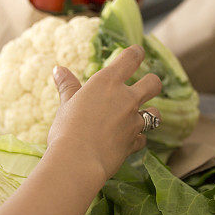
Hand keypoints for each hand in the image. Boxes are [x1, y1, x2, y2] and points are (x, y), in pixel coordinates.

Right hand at [47, 45, 161, 179]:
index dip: (136, 53)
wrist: (78, 161)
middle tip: (146, 87)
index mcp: (107, 82)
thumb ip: (67, 86)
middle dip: (152, 83)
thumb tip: (58, 69)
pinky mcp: (135, 141)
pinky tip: (128, 141)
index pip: (131, 57)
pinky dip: (137, 139)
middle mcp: (126, 98)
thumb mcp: (66, 104)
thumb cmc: (67, 129)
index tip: (137, 53)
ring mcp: (134, 120)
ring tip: (142, 116)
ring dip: (151, 114)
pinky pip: (143, 138)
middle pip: (154, 83)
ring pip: (156, 113)